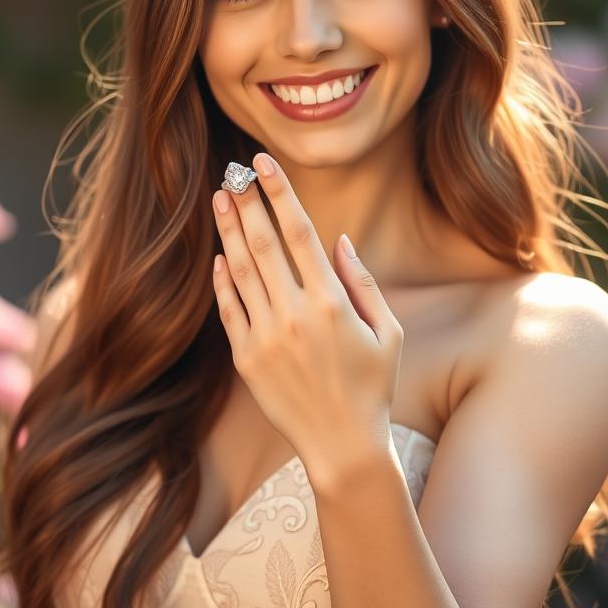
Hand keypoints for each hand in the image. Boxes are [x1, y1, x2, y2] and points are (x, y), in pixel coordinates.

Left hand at [211, 152, 403, 480]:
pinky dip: (222, 279)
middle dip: (247, 200)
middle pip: (262, 242)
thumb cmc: (373, 386)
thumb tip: (338, 238)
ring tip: (220, 198)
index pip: (298, 232)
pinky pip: (228, 309)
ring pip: (240, 270)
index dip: (279, 192)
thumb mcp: (387, 332)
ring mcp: (265, 337)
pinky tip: (219, 254)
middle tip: (234, 170)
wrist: (342, 445)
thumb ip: (362, 282)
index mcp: (332, 303)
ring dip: (228, 230)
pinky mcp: (246, 359)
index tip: (263, 162)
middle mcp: (294, 314)